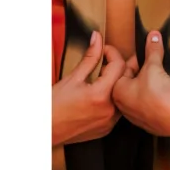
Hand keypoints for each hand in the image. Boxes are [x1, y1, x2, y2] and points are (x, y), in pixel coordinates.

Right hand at [52, 31, 125, 146]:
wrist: (44, 131)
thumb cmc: (53, 106)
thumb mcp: (72, 78)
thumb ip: (90, 57)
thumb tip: (97, 38)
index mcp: (101, 95)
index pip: (118, 64)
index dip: (112, 52)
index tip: (103, 50)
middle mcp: (109, 109)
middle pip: (124, 78)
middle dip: (115, 66)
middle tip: (101, 64)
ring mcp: (109, 121)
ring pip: (122, 93)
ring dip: (115, 82)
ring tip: (100, 80)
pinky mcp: (107, 128)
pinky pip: (117, 108)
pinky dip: (112, 97)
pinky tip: (99, 95)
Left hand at [112, 31, 169, 136]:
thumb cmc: (157, 91)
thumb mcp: (153, 65)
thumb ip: (152, 49)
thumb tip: (154, 36)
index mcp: (117, 90)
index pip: (123, 71)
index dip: (134, 60)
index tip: (142, 55)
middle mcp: (122, 106)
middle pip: (128, 84)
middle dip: (138, 74)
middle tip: (150, 65)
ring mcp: (134, 117)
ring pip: (136, 98)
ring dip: (144, 88)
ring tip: (157, 79)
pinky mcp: (147, 124)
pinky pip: (146, 108)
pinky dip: (151, 100)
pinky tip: (161, 95)